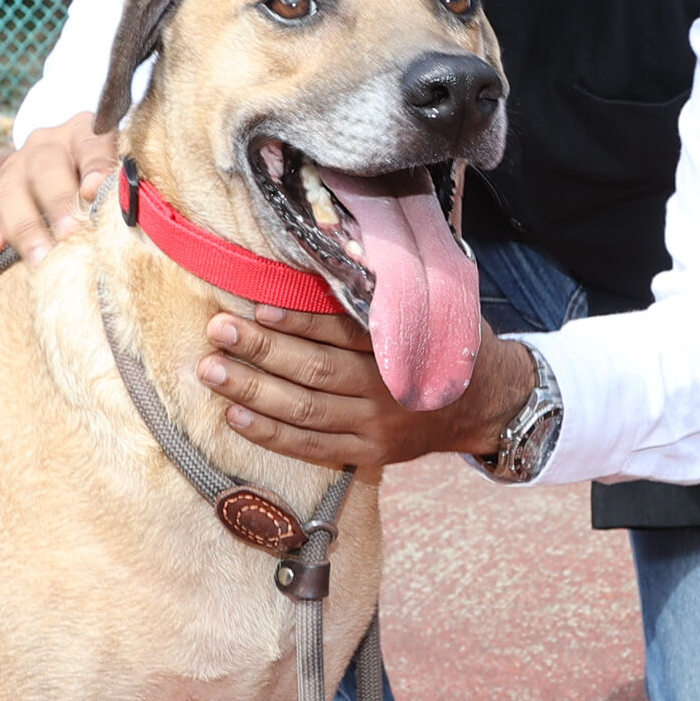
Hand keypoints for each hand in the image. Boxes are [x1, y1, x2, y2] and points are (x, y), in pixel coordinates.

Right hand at [0, 113, 116, 260]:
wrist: (70, 170)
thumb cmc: (104, 179)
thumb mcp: (118, 173)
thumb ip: (125, 189)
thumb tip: (139, 218)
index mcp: (84, 133)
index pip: (91, 143)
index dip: (94, 166)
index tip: (94, 190)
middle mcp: (47, 144)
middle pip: (46, 167)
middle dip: (57, 202)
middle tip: (69, 234)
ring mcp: (16, 165)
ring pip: (11, 188)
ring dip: (24, 225)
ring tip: (39, 257)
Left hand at [201, 307, 533, 474]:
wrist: (488, 403)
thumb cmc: (447, 342)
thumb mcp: (434, 307)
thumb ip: (388, 290)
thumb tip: (337, 248)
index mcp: (402, 345)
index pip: (341, 331)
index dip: (298, 320)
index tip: (258, 304)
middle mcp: (387, 389)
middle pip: (315, 371)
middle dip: (262, 350)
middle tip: (219, 331)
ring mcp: (377, 426)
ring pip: (306, 410)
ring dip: (254, 389)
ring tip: (212, 370)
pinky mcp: (370, 453)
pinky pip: (313, 447)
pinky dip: (272, 434)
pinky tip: (236, 415)